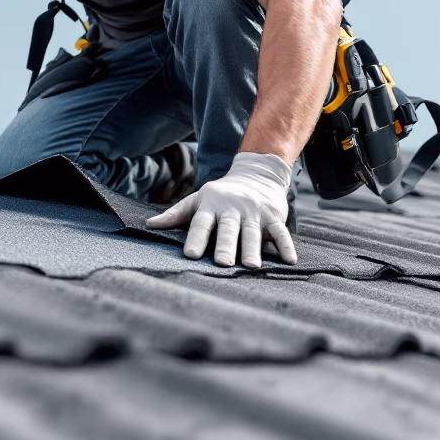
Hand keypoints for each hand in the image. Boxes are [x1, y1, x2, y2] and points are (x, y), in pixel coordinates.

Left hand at [145, 152, 296, 268]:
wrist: (257, 174)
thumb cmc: (221, 194)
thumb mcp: (197, 199)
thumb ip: (176, 214)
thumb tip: (149, 225)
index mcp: (211, 206)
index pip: (201, 223)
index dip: (196, 238)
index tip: (190, 254)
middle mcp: (233, 209)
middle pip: (229, 229)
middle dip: (226, 246)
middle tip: (223, 264)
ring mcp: (254, 212)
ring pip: (253, 232)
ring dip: (253, 249)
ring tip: (251, 266)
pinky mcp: (274, 216)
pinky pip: (281, 232)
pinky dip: (286, 245)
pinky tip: (289, 261)